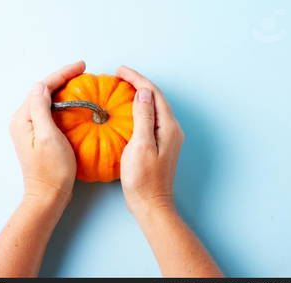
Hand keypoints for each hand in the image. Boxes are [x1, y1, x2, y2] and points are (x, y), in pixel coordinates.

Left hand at [9, 61, 85, 206]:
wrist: (48, 195)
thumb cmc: (51, 170)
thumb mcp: (47, 136)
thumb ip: (40, 108)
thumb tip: (39, 86)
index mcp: (23, 119)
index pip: (42, 88)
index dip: (62, 74)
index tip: (81, 66)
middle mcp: (22, 121)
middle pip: (42, 92)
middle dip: (62, 79)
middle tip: (83, 72)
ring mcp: (29, 130)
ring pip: (46, 101)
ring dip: (62, 90)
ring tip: (80, 83)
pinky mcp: (37, 137)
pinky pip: (48, 113)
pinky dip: (61, 104)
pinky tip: (73, 104)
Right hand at [117, 66, 183, 213]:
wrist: (151, 203)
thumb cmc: (144, 179)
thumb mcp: (141, 146)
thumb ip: (143, 117)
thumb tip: (143, 92)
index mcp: (168, 127)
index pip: (153, 93)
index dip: (137, 79)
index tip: (120, 70)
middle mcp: (171, 129)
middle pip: (155, 97)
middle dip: (138, 83)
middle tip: (119, 75)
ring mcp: (167, 137)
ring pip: (153, 107)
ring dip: (139, 94)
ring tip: (122, 87)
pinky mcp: (160, 143)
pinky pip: (150, 118)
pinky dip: (139, 108)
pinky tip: (128, 109)